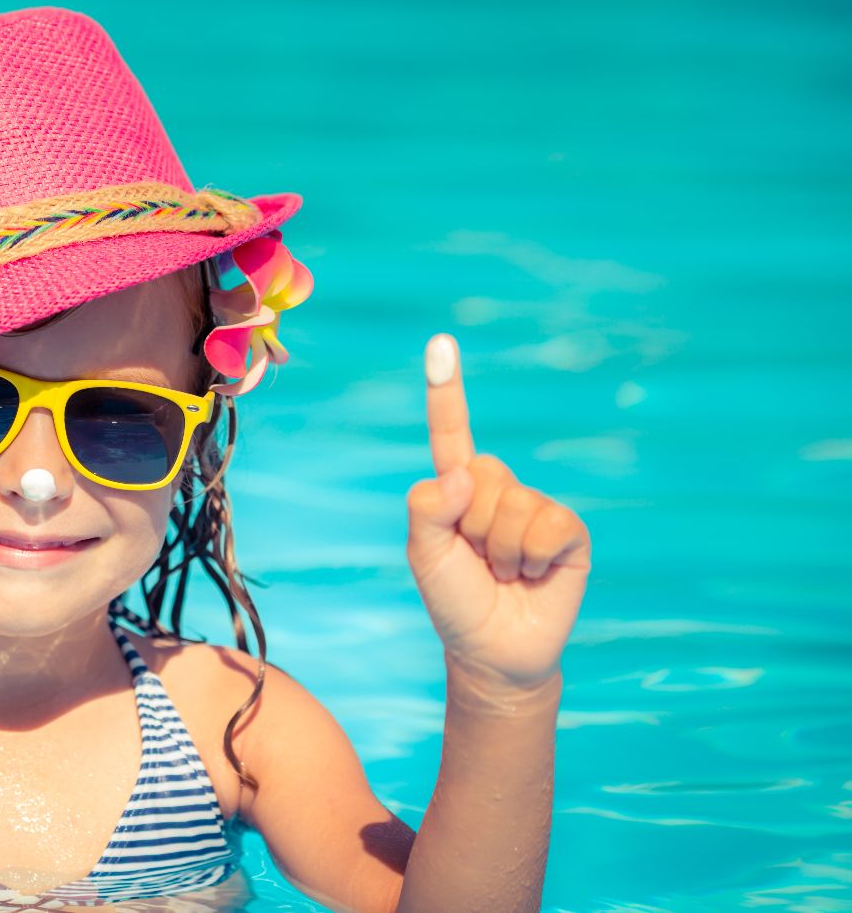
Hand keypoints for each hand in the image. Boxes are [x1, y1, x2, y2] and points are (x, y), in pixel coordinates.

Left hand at [403, 333, 591, 691]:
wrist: (495, 651)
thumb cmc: (455, 600)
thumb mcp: (424, 555)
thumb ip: (428, 509)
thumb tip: (464, 472)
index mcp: (457, 487)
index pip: (451, 433)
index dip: (446, 390)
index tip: (441, 342)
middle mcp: (498, 488)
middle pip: (482, 476)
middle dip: (472, 527)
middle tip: (479, 561)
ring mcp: (536, 507)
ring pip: (512, 505)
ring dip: (502, 551)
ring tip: (505, 573)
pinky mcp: (569, 531)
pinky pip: (547, 526)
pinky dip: (534, 557)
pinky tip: (535, 576)